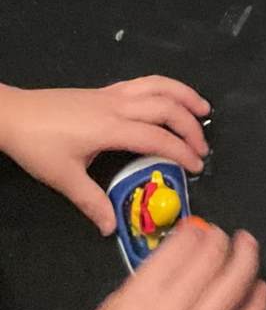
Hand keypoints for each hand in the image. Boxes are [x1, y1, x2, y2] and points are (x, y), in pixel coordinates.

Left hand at [0, 77, 208, 232]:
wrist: (15, 115)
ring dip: (185, 95)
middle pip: (166, 108)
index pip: (156, 137)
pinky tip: (170, 97)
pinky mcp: (107, 90)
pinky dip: (165, 87)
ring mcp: (114, 94)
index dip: (180, 151)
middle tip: (203, 147)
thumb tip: (110, 227)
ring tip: (203, 109)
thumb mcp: (63, 178)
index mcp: (110, 128)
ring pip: (159, 86)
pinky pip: (145, 82)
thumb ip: (91, 201)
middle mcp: (118, 106)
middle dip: (190, 126)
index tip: (196, 166)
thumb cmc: (38, 146)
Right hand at [77, 221, 265, 309]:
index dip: (194, 230)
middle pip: (214, 258)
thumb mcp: (112, 309)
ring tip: (249, 251)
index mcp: (145, 295)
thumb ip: (144, 280)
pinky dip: (254, 308)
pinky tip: (259, 297)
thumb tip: (172, 260)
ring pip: (237, 288)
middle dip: (222, 238)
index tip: (196, 228)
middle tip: (225, 235)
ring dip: (248, 262)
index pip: (183, 244)